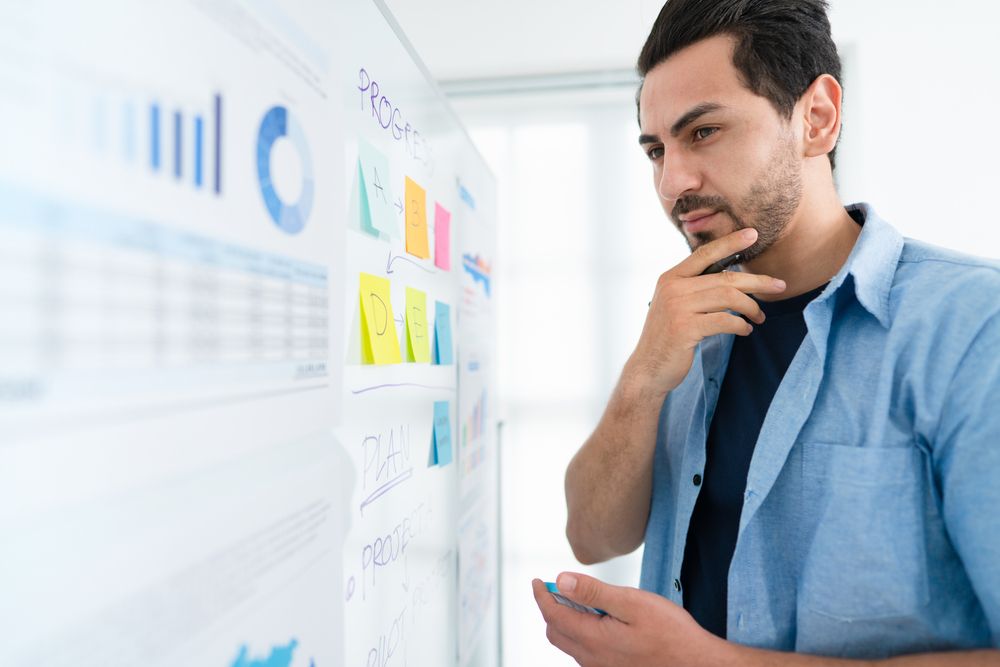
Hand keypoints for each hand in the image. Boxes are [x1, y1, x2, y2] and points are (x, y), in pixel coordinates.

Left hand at [532, 573, 729, 666]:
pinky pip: (585, 653)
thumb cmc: (671, 633)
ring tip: (582, 600)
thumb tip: (561, 580)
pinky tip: (601, 620)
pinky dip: (581, 633)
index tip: (538, 581)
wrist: (697, 665)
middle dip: (551, 607)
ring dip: (567, 621)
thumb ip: (593, 592)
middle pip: (556, 632)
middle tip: (559, 587)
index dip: (542, 595)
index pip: (552, 615)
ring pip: (569, 643)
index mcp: (593, 640)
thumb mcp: (631, 603)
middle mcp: (592, 659)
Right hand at [629, 228, 786, 395]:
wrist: (648, 368)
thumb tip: (731, 279)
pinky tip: (746, 330)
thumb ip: (695, 289)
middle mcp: (673, 288)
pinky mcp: (685, 328)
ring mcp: (678, 308)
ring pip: (728, 297)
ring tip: (760, 316)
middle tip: (779, 286)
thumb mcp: (675, 305)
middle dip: (757, 281)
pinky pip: (724, 321)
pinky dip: (741, 325)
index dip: (730, 243)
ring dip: (751, 307)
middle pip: (725, 277)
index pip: (704, 254)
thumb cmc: (668, 337)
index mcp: (671, 278)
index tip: (753, 234)